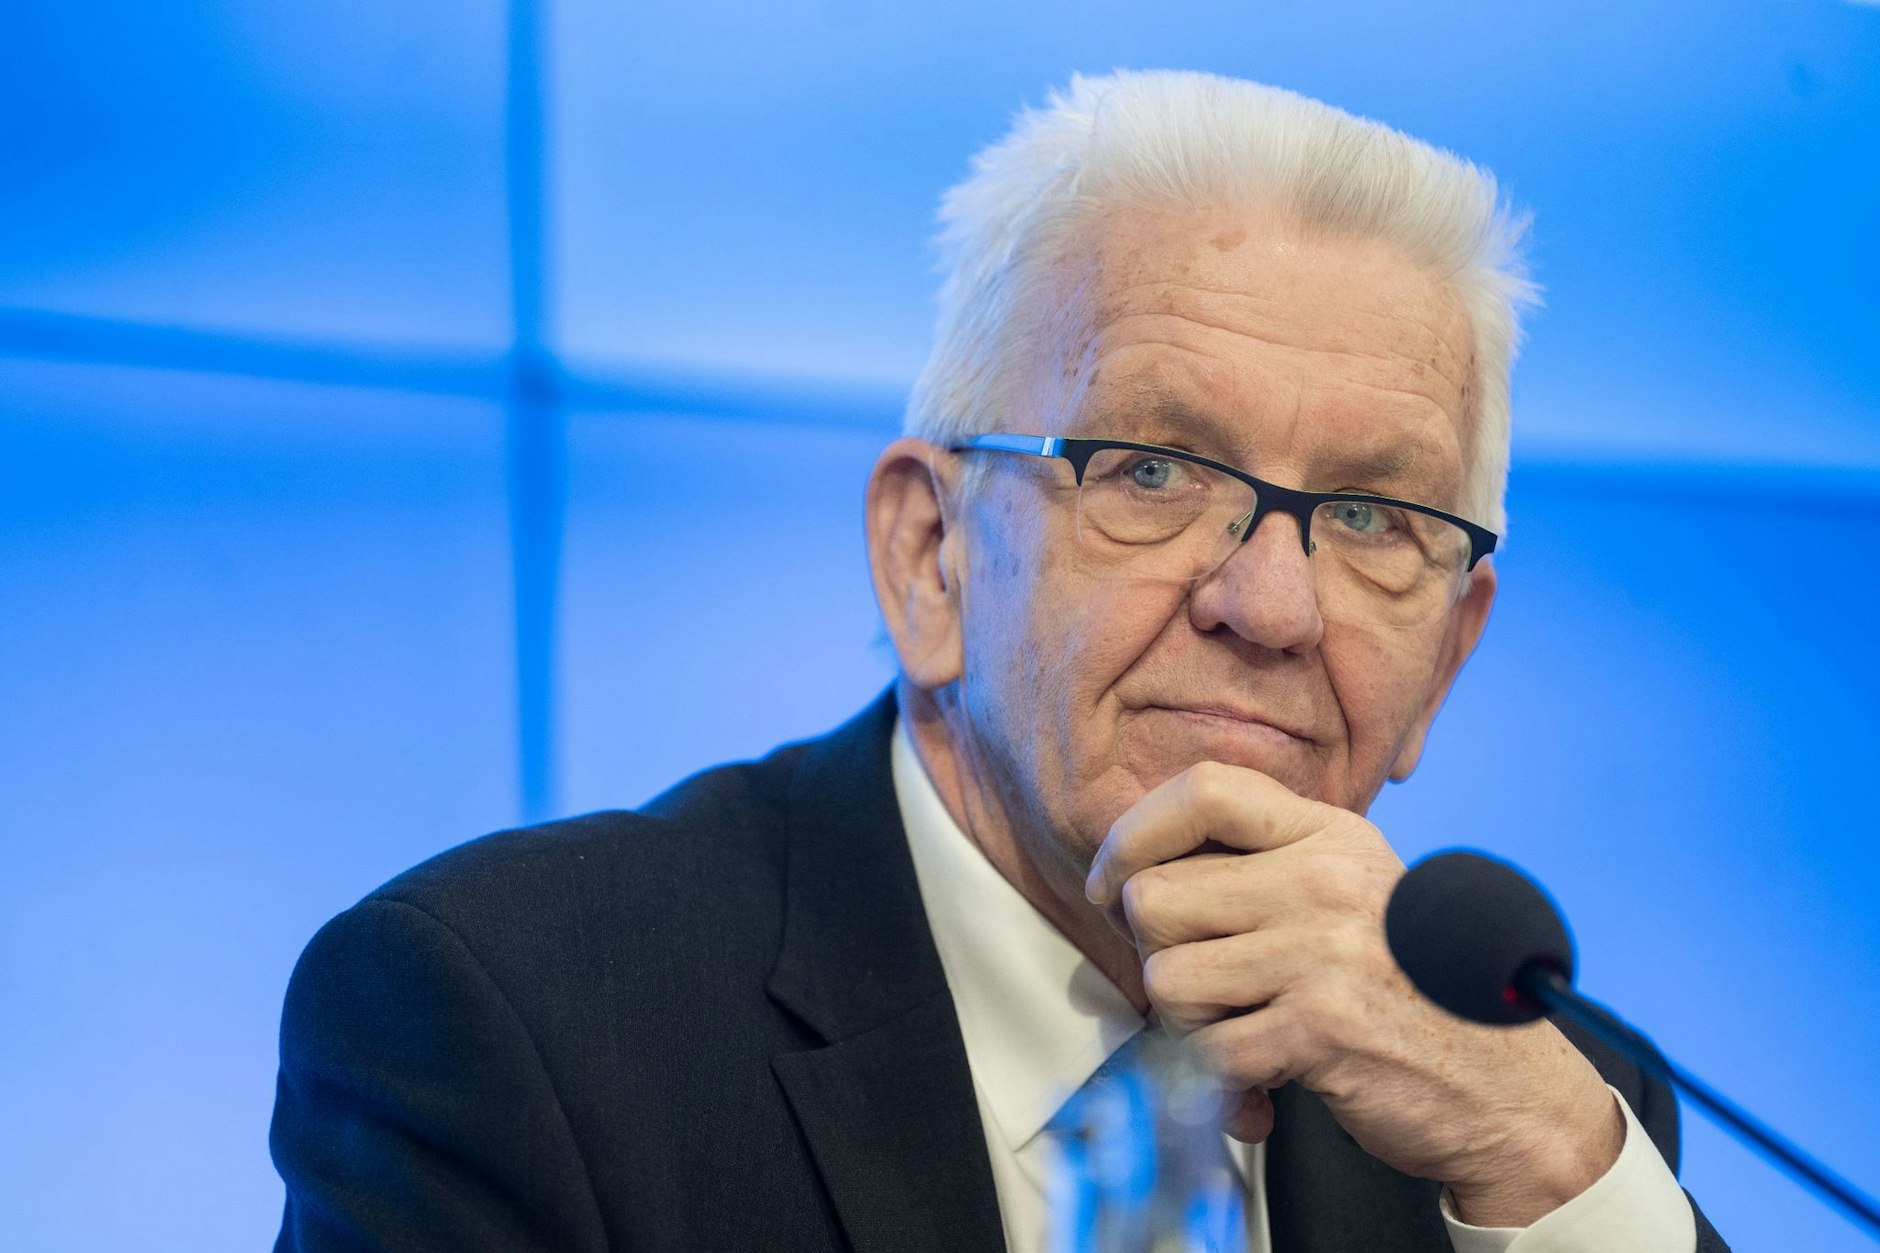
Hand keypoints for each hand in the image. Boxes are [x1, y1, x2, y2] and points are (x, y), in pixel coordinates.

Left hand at [1084, 761, 1623, 1226]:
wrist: (1512, 1091)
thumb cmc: (1417, 993)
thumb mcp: (1358, 892)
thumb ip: (1271, 865)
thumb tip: (1141, 863)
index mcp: (1331, 836)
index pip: (1204, 788)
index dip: (1134, 833)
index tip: (1112, 882)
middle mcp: (1324, 880)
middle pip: (1157, 895)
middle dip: (1159, 952)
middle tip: (1203, 986)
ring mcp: (1321, 952)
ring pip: (1167, 977)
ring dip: (1187, 1023)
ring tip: (1242, 1030)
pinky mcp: (1320, 1028)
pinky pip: (1204, 1050)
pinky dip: (1219, 1076)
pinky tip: (1266, 1074)